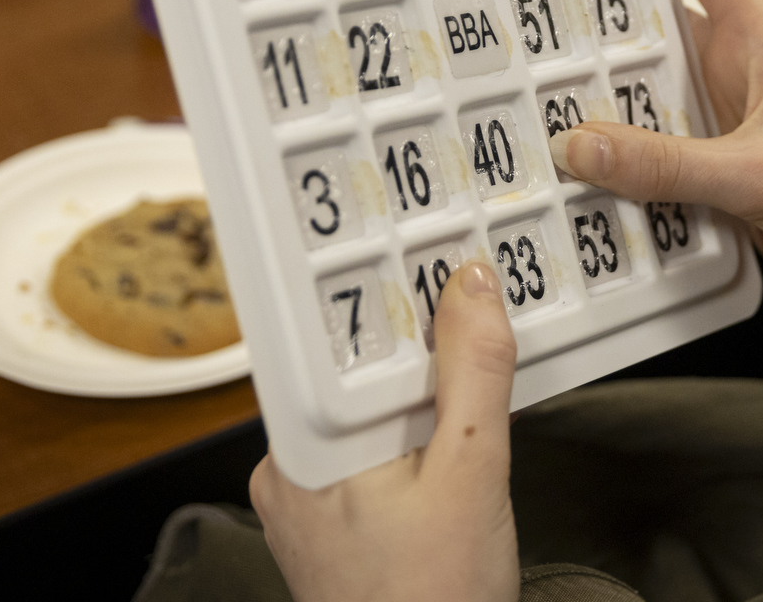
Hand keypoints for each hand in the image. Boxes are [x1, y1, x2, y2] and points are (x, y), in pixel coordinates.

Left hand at [250, 261, 520, 601]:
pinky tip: (456, 432)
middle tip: (471, 290)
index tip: (429, 242)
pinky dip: (416, 429)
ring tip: (474, 359)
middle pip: (356, 365)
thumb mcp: (471, 472)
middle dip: (418, 336)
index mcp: (301, 446)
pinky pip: (372, 445)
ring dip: (424, 385)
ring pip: (370, 405)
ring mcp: (307, 496)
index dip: (385, 283)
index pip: (336, 334)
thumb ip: (472, 372)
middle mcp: (289, 466)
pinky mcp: (330, 519)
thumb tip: (473, 284)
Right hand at [556, 0, 762, 338]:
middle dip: (596, 35)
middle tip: (522, 31)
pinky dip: (615, 181)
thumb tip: (580, 144)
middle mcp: (737, 81)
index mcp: (761, 43)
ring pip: (645, 112)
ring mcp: (725, 137)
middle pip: (654, 38)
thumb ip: (670, 163)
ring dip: (599, 117)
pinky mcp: (718, 190)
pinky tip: (567, 190)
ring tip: (523, 112)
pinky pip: (652, 174)